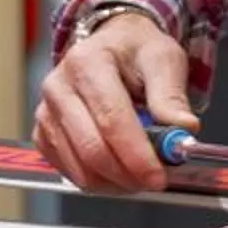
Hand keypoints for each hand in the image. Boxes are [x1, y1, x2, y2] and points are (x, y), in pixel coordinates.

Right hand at [34, 8, 195, 192]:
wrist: (111, 45)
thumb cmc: (135, 52)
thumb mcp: (163, 59)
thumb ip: (171, 96)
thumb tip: (184, 130)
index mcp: (88, 62)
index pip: (111, 118)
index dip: (136, 154)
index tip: (158, 175)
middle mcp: (59, 87)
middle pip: (92, 148)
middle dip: (128, 174)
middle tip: (155, 181)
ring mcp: (46, 112)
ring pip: (79, 167)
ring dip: (115, 182)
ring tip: (140, 173)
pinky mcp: (43, 133)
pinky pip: (68, 171)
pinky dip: (98, 180)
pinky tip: (119, 169)